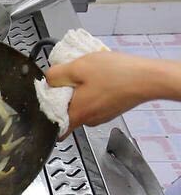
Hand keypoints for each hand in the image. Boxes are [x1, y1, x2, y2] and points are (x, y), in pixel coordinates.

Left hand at [46, 52, 167, 137]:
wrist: (148, 77)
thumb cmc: (115, 74)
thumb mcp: (77, 67)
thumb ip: (56, 75)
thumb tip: (48, 80)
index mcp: (77, 114)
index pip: (53, 126)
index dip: (46, 112)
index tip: (47, 96)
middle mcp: (89, 120)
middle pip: (66, 111)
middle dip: (63, 94)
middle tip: (68, 77)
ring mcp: (102, 116)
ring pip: (81, 104)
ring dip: (79, 89)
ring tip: (86, 74)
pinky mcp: (112, 109)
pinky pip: (94, 100)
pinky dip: (93, 90)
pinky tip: (99, 77)